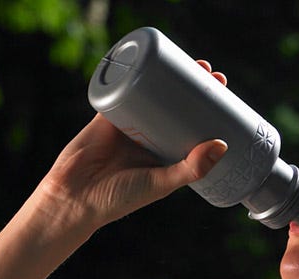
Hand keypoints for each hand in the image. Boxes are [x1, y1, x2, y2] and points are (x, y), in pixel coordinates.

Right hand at [33, 61, 229, 229]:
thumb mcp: (161, 184)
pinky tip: (149, 60)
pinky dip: (133, 75)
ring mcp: (127, 123)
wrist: (74, 197)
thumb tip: (221, 144)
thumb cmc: (119, 198)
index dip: (207, 110)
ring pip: (151, 94)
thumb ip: (190, 169)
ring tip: (188, 63)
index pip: (191, 126)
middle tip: (210, 74)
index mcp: (163, 154)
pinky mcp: (106, 115)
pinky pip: (122, 90)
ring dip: (168, 76)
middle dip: (191, 87)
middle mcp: (147, 136)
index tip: (223, 95)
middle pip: (174, 105)